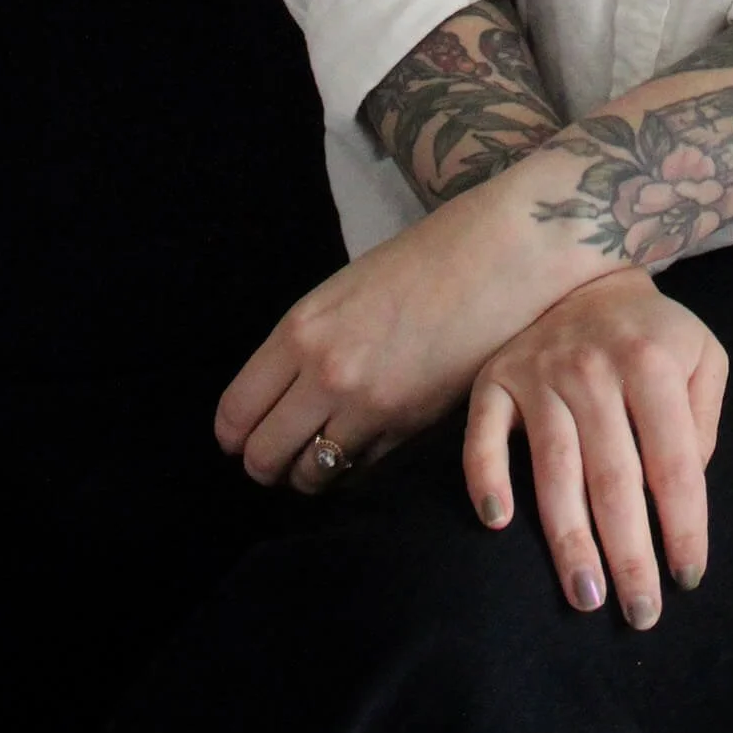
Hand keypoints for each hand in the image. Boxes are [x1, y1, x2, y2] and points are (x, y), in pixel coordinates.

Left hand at [216, 171, 595, 492]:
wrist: (497, 257)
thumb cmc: (421, 264)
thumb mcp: (343, 293)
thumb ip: (306, 346)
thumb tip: (278, 399)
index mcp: (299, 331)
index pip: (235, 415)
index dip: (235, 437)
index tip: (246, 439)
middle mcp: (325, 373)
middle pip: (262, 457)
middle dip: (268, 464)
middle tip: (284, 456)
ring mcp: (368, 404)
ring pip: (311, 475)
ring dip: (312, 474)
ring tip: (326, 456)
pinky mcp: (410, 426)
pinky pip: (361, 472)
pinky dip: (356, 470)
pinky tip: (366, 447)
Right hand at [463, 271, 727, 630]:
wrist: (582, 269)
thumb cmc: (651, 332)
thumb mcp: (701, 354)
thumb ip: (705, 417)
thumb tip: (685, 485)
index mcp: (652, 364)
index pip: (674, 463)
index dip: (684, 526)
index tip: (688, 578)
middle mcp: (593, 371)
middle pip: (614, 480)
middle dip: (629, 555)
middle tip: (641, 615)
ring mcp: (539, 376)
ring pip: (555, 472)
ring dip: (569, 540)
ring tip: (586, 597)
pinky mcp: (495, 382)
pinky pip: (483, 437)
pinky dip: (487, 478)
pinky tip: (496, 522)